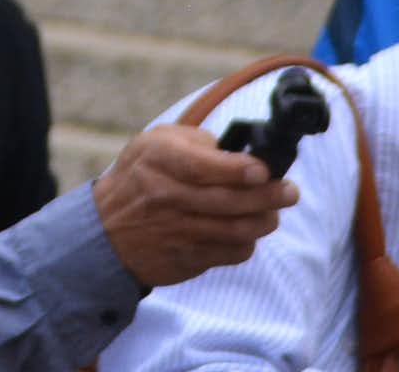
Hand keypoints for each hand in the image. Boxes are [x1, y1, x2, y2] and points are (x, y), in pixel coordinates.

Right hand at [91, 124, 296, 285]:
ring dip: (264, 220)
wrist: (108, 229)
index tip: (265, 170)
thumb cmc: (139, 176)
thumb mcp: (152, 143)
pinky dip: (247, 242)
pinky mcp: (189, 258)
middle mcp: (167, 195)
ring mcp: (178, 230)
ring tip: (274, 212)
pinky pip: (231, 252)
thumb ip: (193, 140)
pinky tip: (249, 231)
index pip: (203, 166)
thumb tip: (236, 150)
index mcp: (157, 159)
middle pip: (230, 200)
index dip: (239, 169)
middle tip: (290, 191)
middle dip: (268, 196)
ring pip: (237, 229)